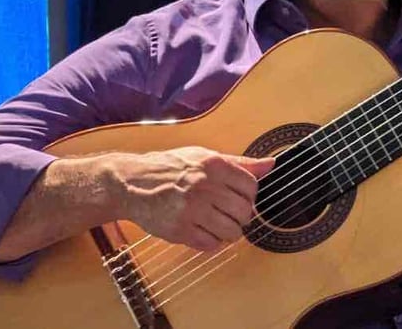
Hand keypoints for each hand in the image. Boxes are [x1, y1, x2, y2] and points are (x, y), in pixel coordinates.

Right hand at [111, 147, 274, 251]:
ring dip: (228, 232)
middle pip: (244, 212)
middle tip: (230, 215)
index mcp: (213, 165)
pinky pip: (210, 245)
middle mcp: (204, 186)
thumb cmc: (169, 168)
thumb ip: (239, 163)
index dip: (249, 196)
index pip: (251, 186)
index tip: (240, 198)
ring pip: (231, 232)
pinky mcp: (179, 229)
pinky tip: (201, 230)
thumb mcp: (204, 156)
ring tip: (217, 225)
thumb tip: (270, 164)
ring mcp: (191, 209)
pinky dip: (210, 242)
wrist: (131, 183)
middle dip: (241, 217)